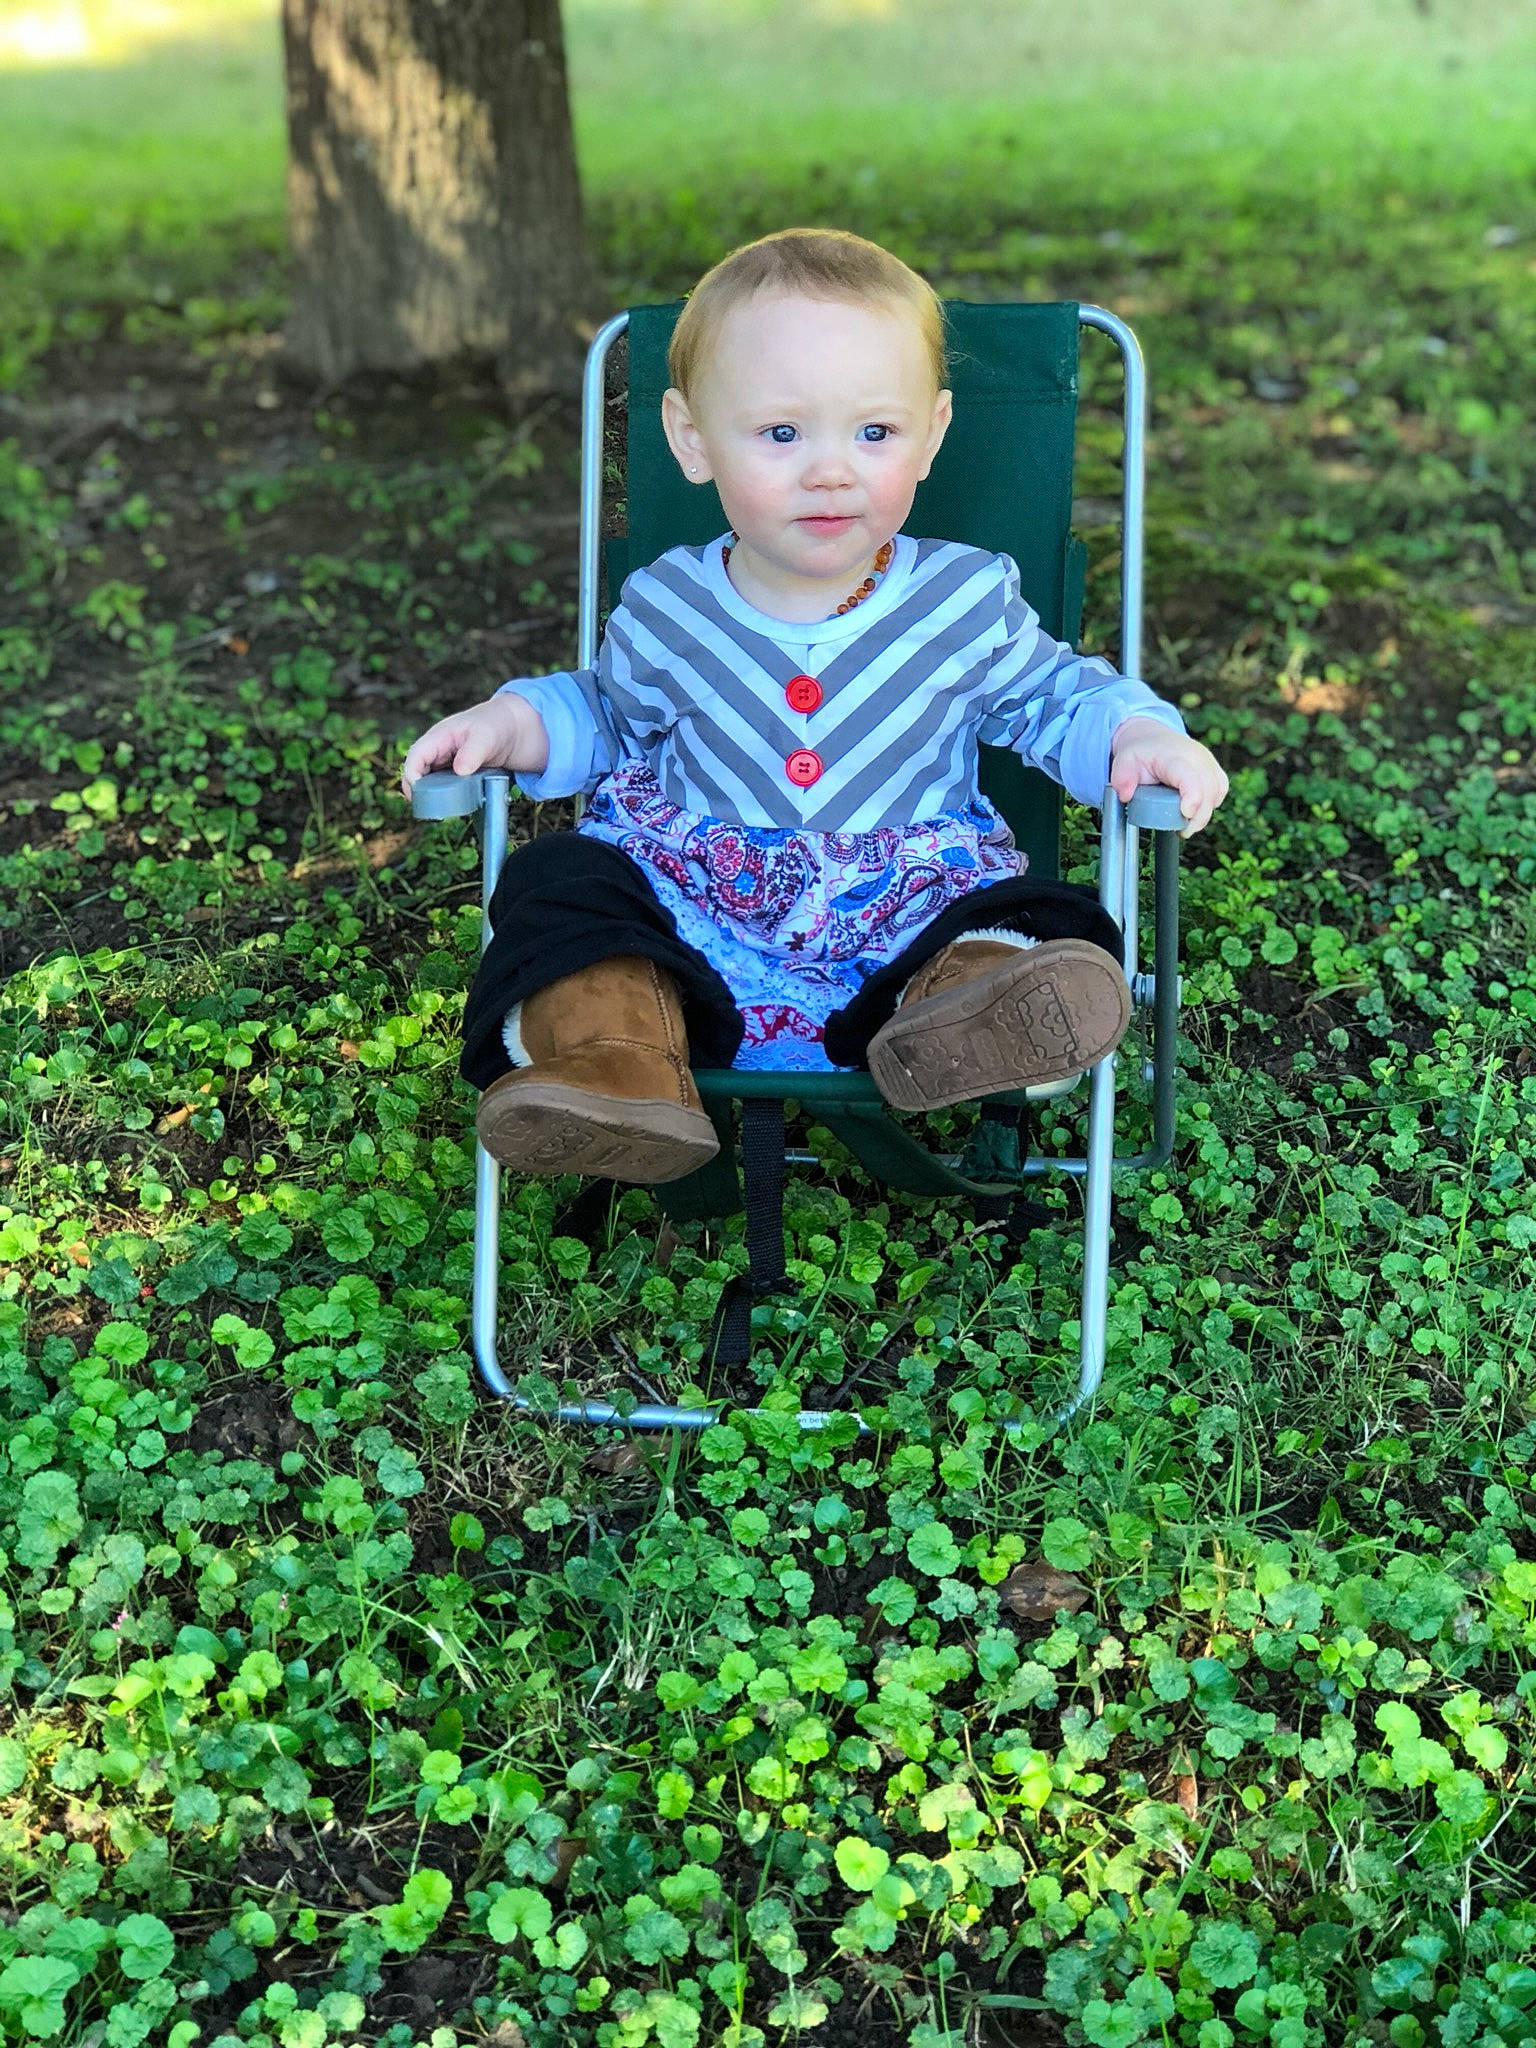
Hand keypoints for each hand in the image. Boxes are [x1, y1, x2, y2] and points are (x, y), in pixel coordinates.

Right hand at [400, 692, 548, 796]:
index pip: (416, 755)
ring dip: (433, 797)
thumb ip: (473, 752)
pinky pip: (445, 788)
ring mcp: (446, 763)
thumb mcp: (487, 736)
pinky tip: (457, 806)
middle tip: (430, 809)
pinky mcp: (455, 775)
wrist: (512, 729)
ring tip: (444, 811)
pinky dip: (447, 797)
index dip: (411, 774)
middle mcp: (438, 751)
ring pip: (429, 783)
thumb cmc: (496, 726)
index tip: (418, 792)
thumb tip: (459, 771)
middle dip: (419, 791)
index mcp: (439, 737)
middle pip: (417, 772)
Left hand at [1109, 716, 1228, 836]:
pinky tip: (1195, 811)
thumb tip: (1126, 796)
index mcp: (1174, 757)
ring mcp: (1209, 763)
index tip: (1186, 813)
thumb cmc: (1140, 753)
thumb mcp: (1123, 762)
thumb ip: (1122, 779)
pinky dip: (1210, 805)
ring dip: (1203, 814)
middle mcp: (1197, 758)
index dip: (1193, 797)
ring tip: (1184, 823)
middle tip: (1180, 831)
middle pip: (1207, 792)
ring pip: (1216, 794)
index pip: (1190, 777)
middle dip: (1196, 817)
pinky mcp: (1214, 771)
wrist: (1152, 739)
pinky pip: (1219, 792)